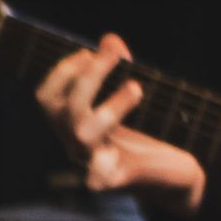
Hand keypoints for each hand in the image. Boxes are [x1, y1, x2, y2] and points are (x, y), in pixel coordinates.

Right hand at [33, 34, 205, 214]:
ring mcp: (94, 163)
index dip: (63, 72)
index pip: (47, 97)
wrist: (173, 178)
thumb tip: (109, 39)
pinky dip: (103, 167)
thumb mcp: (132, 99)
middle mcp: (77, 143)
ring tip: (136, 88)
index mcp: (74, 123)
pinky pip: (100, 177)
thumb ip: (120, 68)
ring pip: (84, 134)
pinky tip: (113, 156)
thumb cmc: (149, 135)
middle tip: (114, 56)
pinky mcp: (117, 182)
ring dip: (109, 105)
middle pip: (65, 111)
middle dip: (88, 78)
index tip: (89, 52)